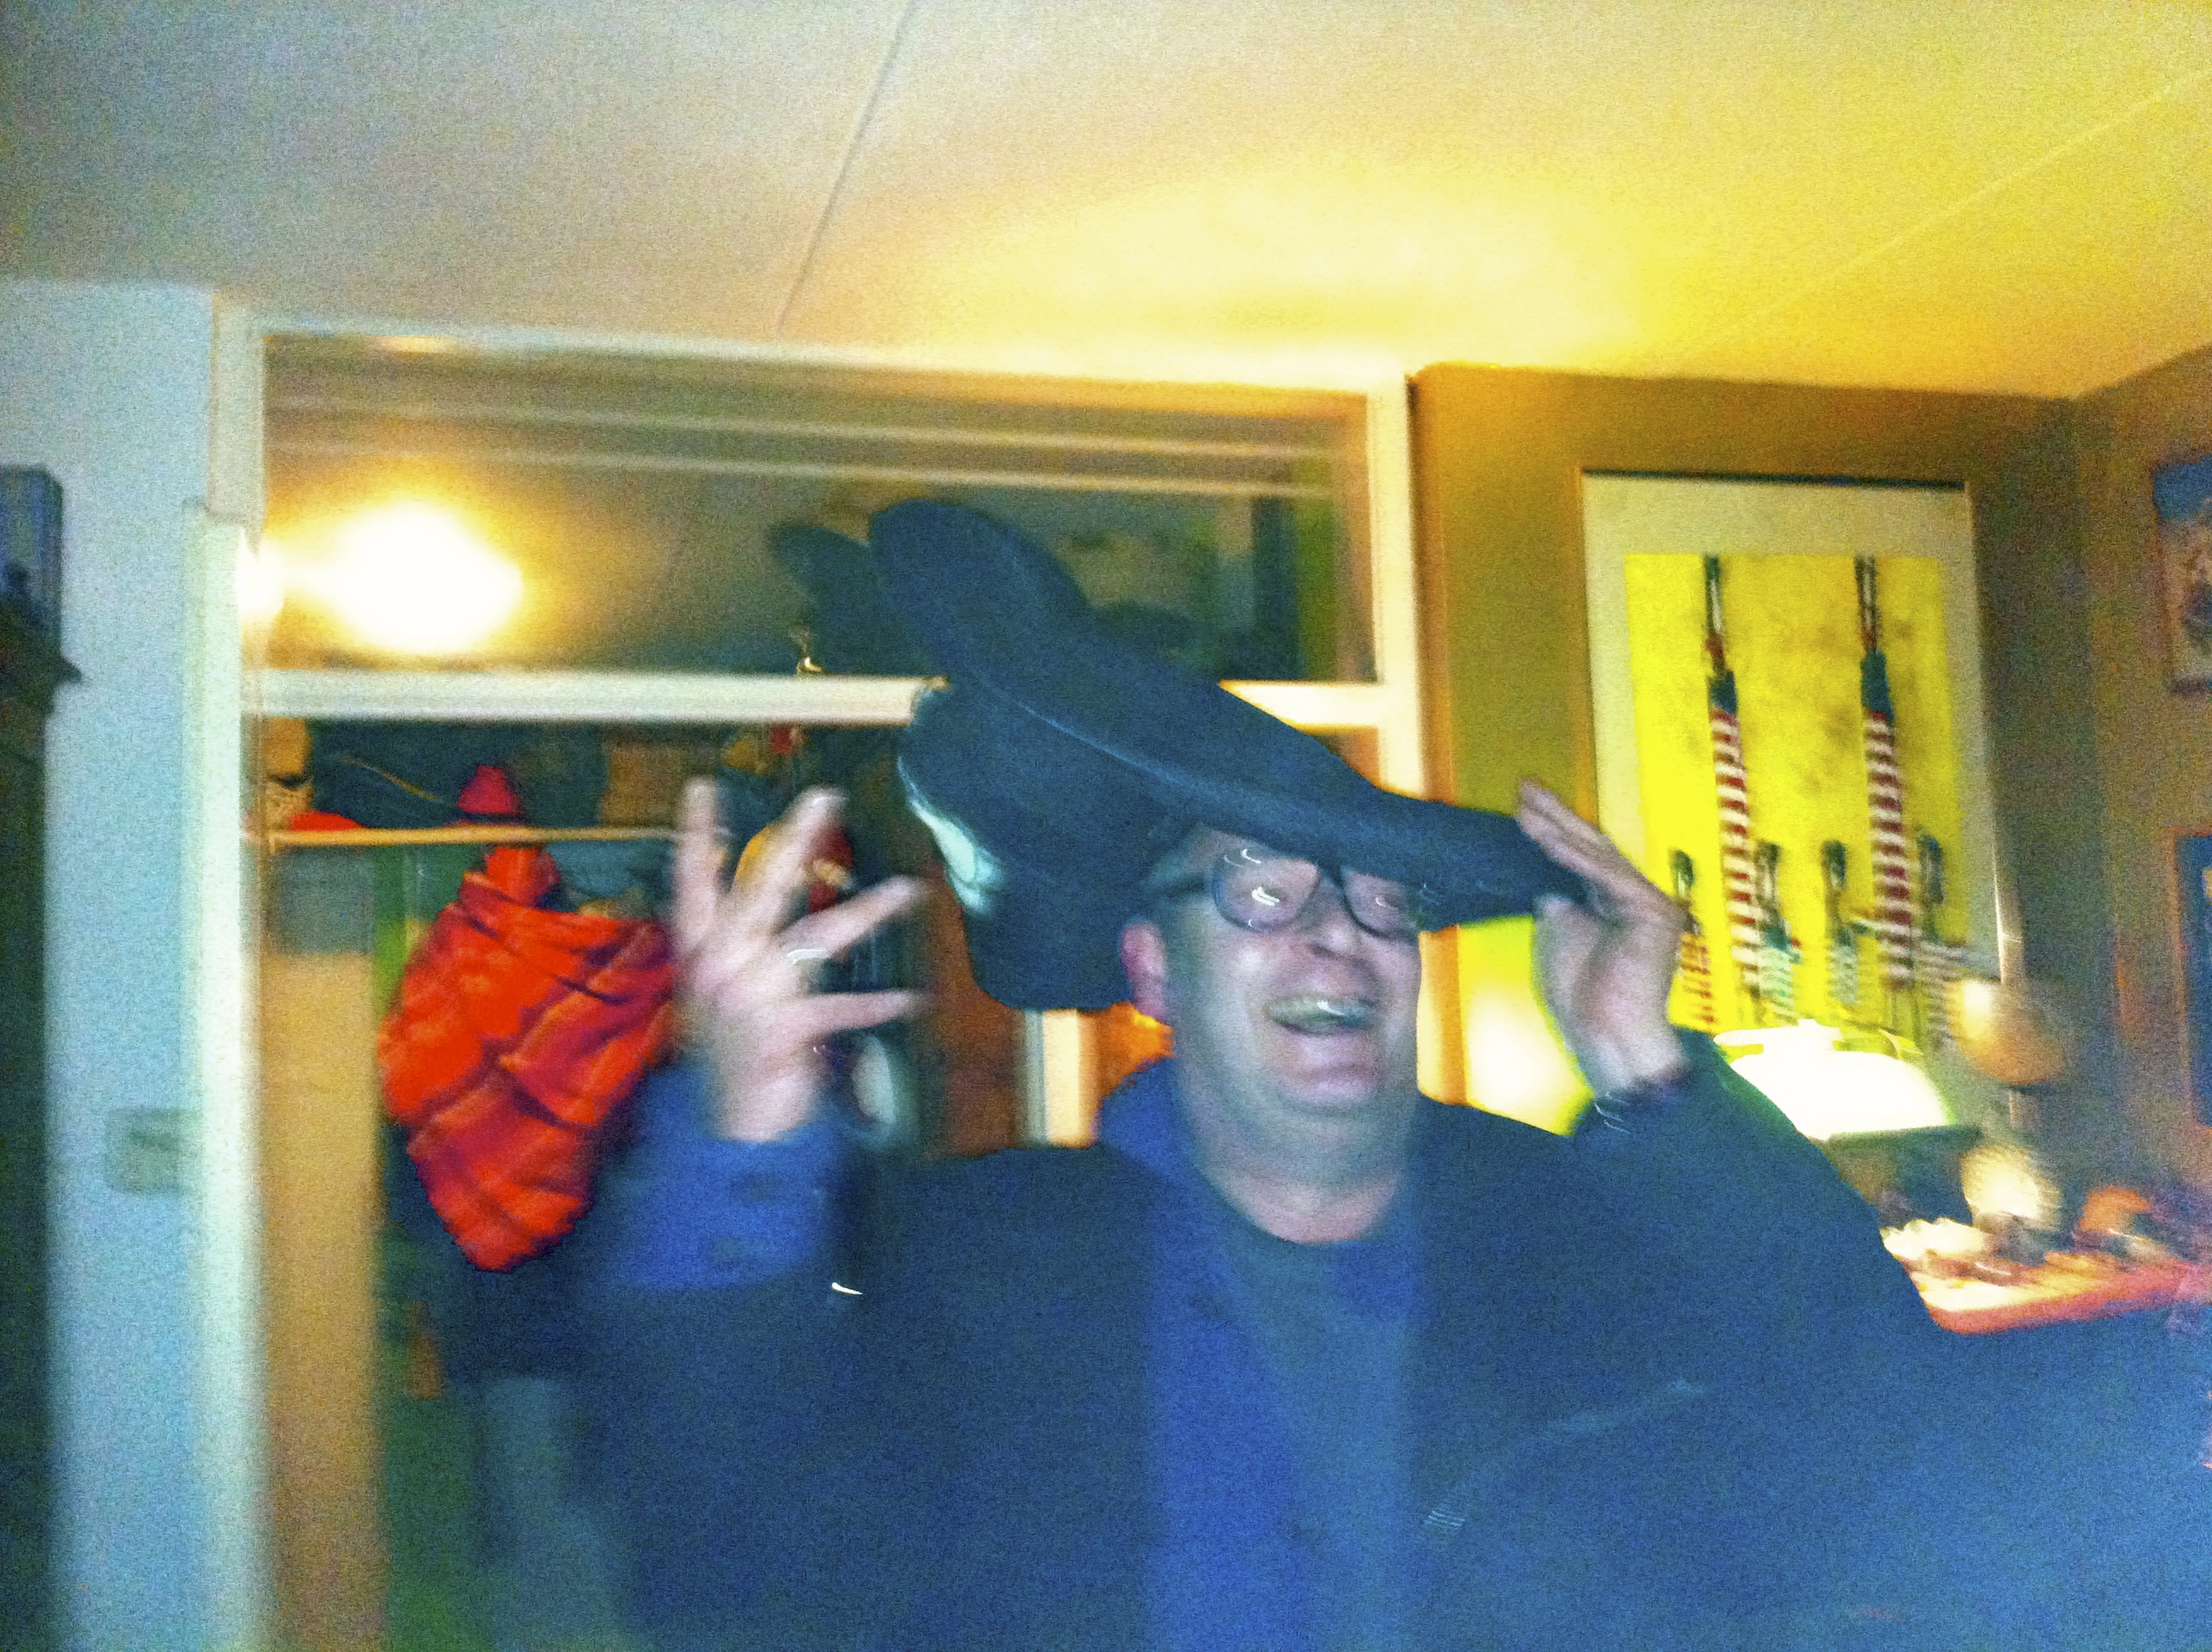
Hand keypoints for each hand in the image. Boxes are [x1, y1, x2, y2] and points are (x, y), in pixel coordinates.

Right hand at [673, 779, 926, 1141]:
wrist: (723, 1134)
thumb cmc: (728, 1064)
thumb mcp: (717, 1004)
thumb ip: (735, 960)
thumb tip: (764, 919)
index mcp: (699, 956)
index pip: (690, 884)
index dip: (696, 836)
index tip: (704, 787)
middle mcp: (720, 966)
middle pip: (761, 889)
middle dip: (796, 840)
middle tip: (826, 796)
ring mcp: (749, 996)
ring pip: (818, 937)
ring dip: (870, 912)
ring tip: (911, 890)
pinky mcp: (782, 1029)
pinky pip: (843, 1008)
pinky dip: (880, 1007)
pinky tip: (916, 1001)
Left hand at [1515, 780, 1686, 1094]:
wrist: (1607, 1033)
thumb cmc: (1580, 997)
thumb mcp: (1557, 937)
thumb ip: (1556, 906)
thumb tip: (1549, 886)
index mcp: (1612, 904)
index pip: (1582, 857)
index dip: (1552, 830)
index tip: (1521, 807)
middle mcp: (1634, 897)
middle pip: (1592, 847)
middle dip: (1556, 816)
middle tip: (1524, 787)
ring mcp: (1648, 902)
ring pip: (1597, 856)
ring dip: (1557, 830)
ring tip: (1524, 808)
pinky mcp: (1654, 911)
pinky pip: (1606, 877)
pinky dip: (1573, 858)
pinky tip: (1546, 839)